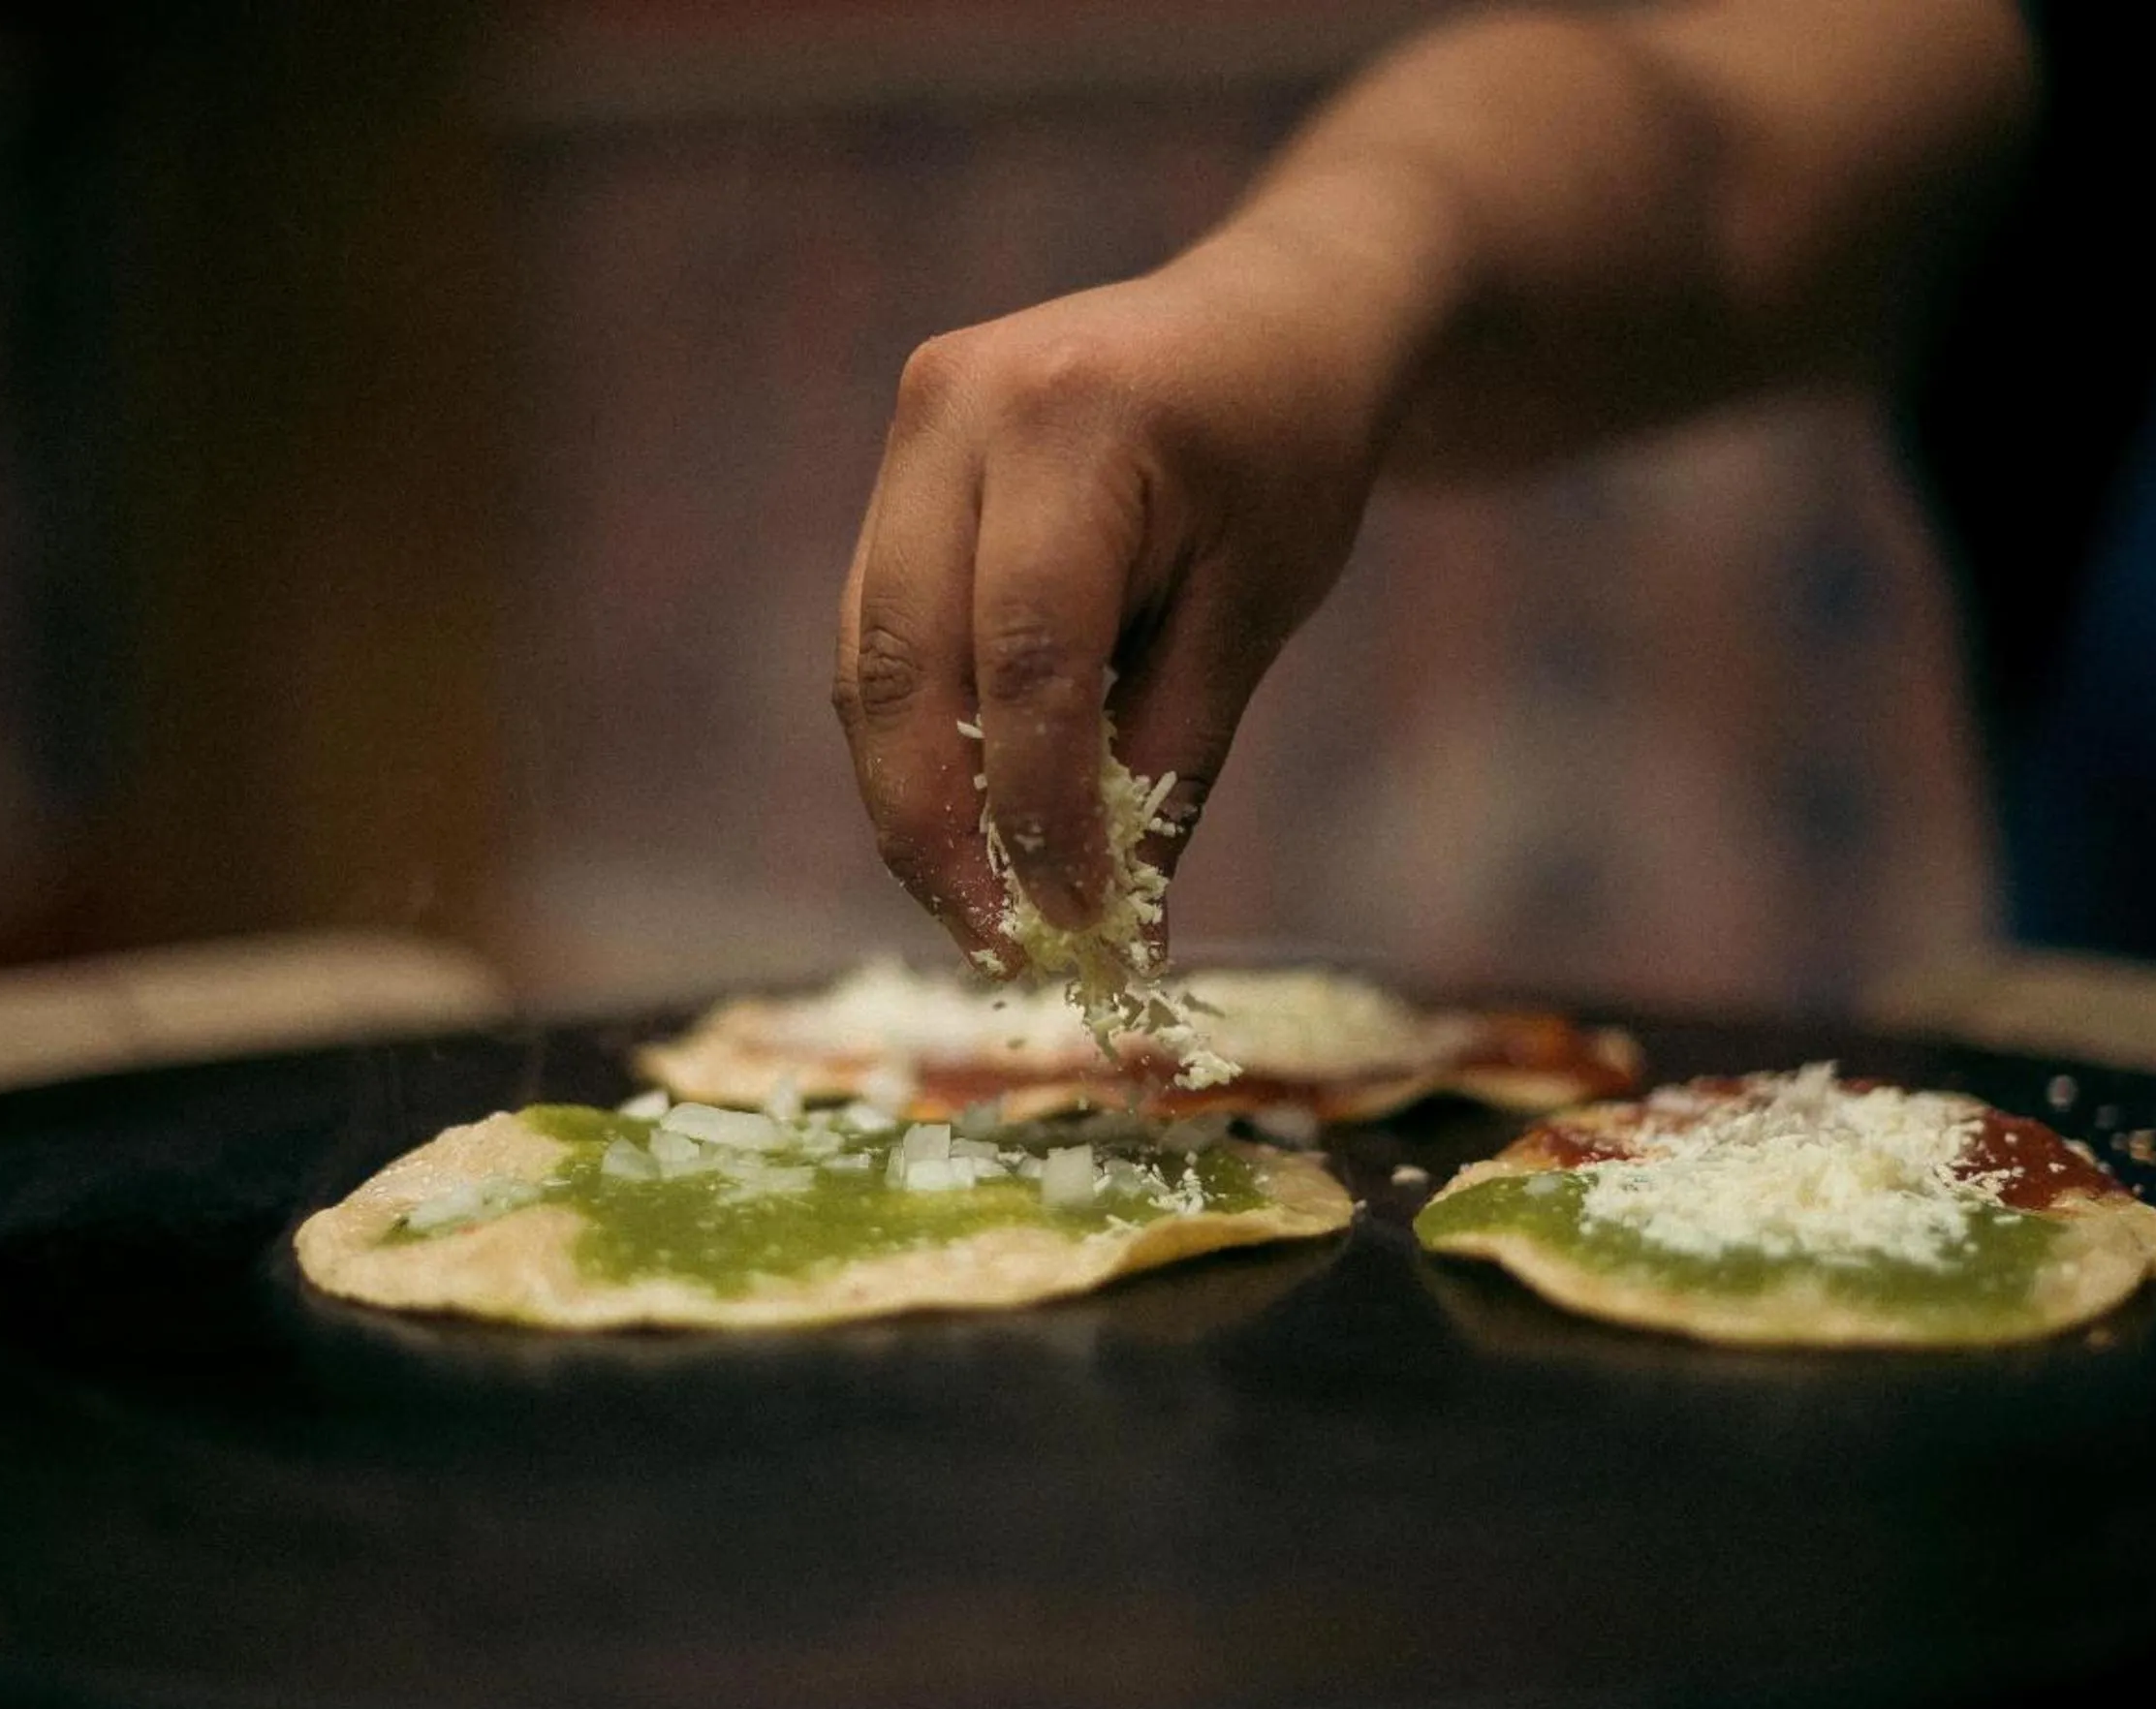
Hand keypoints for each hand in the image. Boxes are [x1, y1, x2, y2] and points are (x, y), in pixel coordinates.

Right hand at [832, 234, 1403, 959]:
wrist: (1271, 315)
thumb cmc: (1291, 454)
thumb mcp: (1258, 607)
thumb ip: (1173, 759)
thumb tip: (1113, 929)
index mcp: (1074, 418)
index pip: (1030, 653)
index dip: (1036, 805)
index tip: (1071, 922)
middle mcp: (961, 406)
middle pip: (902, 662)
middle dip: (936, 826)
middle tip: (997, 946)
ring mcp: (912, 424)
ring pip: (864, 657)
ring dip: (909, 796)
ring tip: (977, 906)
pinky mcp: (896, 462)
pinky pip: (875, 629)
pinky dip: (911, 735)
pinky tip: (963, 819)